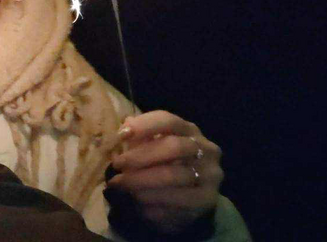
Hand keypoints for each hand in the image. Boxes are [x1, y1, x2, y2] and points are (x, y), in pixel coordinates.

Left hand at [108, 110, 222, 233]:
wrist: (194, 194)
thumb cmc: (167, 162)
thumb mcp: (154, 145)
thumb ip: (140, 138)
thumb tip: (123, 132)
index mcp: (189, 130)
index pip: (169, 121)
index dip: (144, 126)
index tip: (121, 136)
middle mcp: (206, 150)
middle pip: (174, 147)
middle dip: (140, 156)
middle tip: (116, 165)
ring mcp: (210, 176)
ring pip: (174, 177)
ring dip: (141, 182)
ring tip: (120, 186)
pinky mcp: (207, 200)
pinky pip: (176, 202)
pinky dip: (153, 203)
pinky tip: (136, 204)